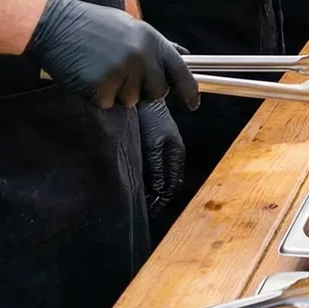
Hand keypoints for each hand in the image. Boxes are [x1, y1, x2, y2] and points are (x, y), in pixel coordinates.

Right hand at [24, 0, 198, 109]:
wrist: (54, 24)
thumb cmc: (92, 25)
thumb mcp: (130, 26)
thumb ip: (157, 44)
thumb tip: (183, 55)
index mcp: (151, 39)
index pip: (180, 70)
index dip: (189, 91)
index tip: (193, 104)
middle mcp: (140, 55)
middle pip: (157, 93)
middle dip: (143, 91)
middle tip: (122, 75)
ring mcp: (121, 72)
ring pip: (130, 100)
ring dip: (117, 92)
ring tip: (101, 68)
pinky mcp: (101, 87)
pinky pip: (107, 104)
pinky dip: (98, 96)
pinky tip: (88, 75)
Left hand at [137, 99, 185, 221]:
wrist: (142, 97)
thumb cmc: (149, 119)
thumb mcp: (153, 146)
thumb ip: (156, 169)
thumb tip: (159, 192)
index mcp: (176, 155)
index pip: (172, 185)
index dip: (161, 200)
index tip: (149, 210)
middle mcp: (171, 154)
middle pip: (165, 183)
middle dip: (155, 196)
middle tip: (140, 207)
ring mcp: (161, 150)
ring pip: (157, 176)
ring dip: (148, 186)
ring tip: (134, 196)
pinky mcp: (150, 146)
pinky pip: (149, 168)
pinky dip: (143, 176)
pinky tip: (131, 180)